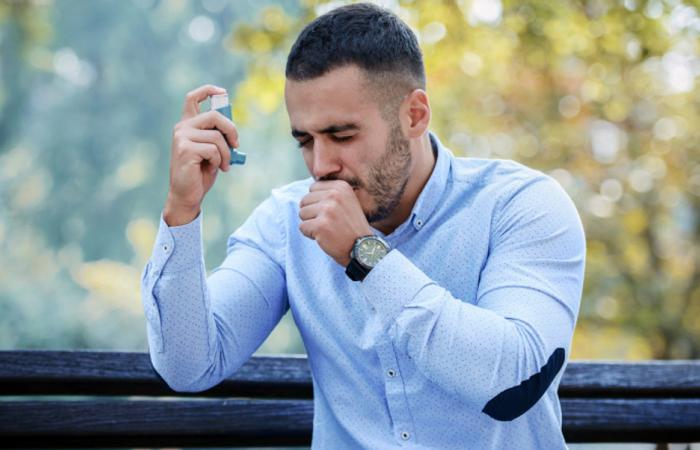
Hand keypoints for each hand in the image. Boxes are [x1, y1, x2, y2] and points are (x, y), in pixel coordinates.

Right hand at [164, 84, 239, 225]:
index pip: (193, 98)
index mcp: (188, 125)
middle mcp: (182, 127)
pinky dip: (220, 160)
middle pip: (214, 115)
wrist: (188, 194)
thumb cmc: (201, 172)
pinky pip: (213, 149)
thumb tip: (232, 129)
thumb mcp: (213, 150)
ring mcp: (182, 137)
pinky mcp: (185, 149)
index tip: (223, 93)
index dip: (208, 91)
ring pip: (216, 136)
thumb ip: (218, 136)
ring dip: (226, 153)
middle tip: (236, 144)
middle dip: (231, 130)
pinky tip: (215, 168)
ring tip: (223, 164)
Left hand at [299, 180, 371, 265]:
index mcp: (341, 187)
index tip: (331, 212)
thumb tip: (309, 190)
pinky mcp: (320, 226)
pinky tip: (325, 237)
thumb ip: (330, 193)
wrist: (363, 249)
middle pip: (305, 200)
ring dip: (311, 224)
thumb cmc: (351, 227)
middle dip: (312, 213)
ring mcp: (327, 210)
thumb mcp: (347, 202)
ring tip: (328, 229)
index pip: (313, 188)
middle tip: (329, 223)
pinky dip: (310, 234)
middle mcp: (334, 195)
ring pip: (302, 213)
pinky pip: (302, 227)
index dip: (318, 202)